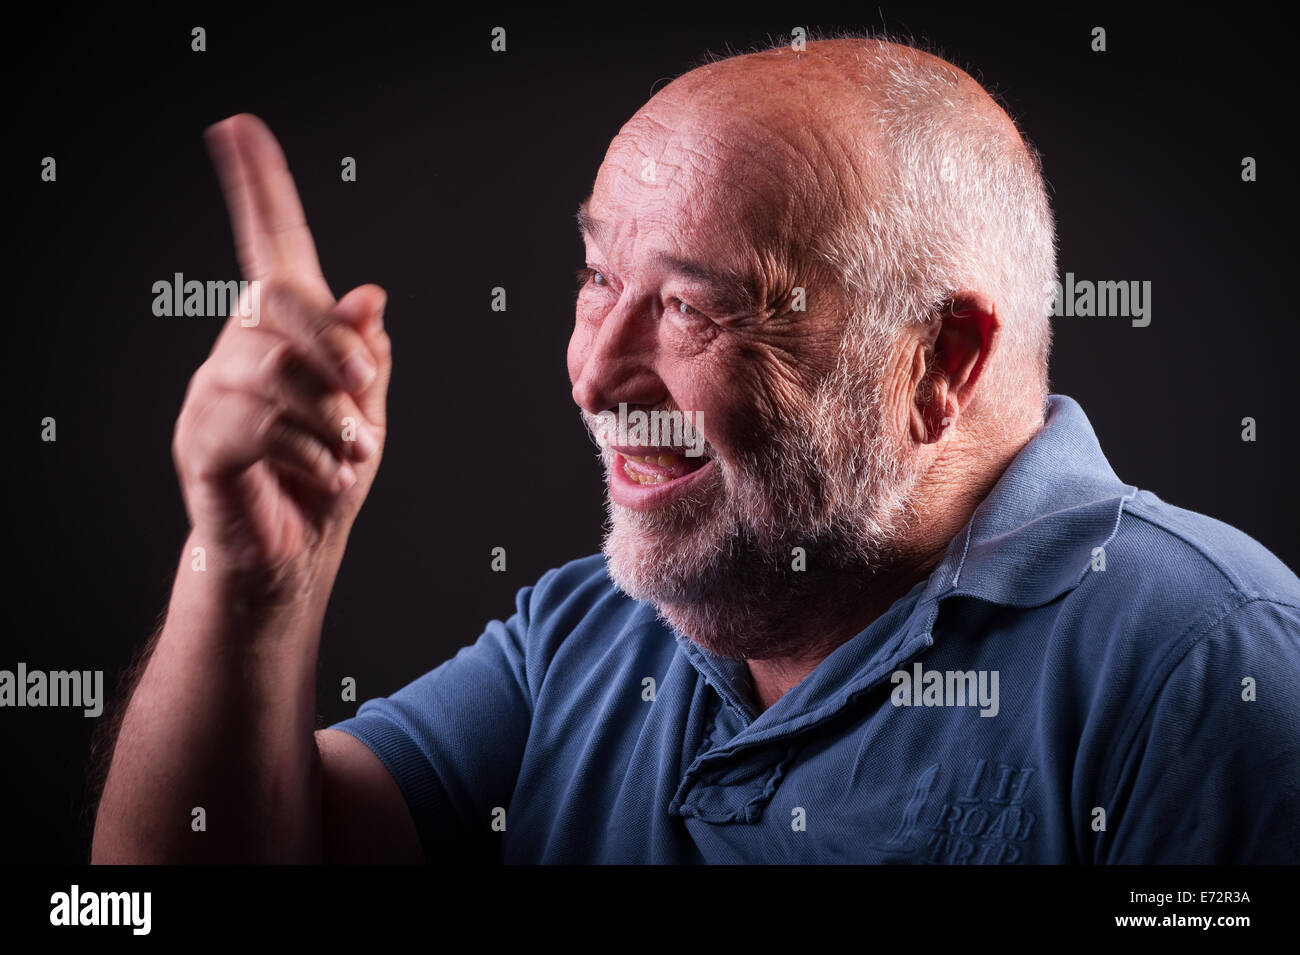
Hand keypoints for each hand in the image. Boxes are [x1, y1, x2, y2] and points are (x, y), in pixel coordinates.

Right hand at [172, 114, 391, 584]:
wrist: (291, 558)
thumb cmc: (326, 478)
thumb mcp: (365, 411)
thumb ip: (365, 356)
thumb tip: (368, 296)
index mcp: (284, 334)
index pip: (271, 247)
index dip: (258, 188)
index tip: (239, 127)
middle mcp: (239, 350)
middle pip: (276, 299)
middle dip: (332, 341)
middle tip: (363, 387)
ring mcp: (212, 393)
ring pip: (274, 368)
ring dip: (331, 416)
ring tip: (347, 454)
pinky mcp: (201, 442)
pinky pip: (262, 423)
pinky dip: (313, 452)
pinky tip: (326, 474)